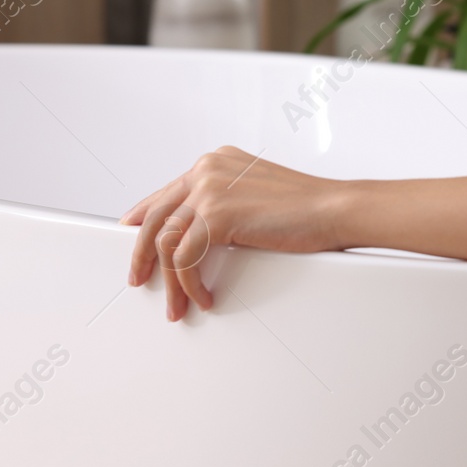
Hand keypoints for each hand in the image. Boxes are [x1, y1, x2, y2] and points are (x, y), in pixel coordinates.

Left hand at [120, 146, 349, 320]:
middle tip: (139, 278)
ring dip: (169, 281)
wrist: (335, 209)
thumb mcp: (255, 195)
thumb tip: (196, 230)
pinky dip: (190, 284)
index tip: (130, 234)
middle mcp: (207, 170)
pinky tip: (203, 297)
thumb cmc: (308, 207)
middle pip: (155, 216)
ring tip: (176, 304)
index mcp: (216, 162)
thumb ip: (223, 202)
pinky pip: (186, 259)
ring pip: (166, 242)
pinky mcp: (217, 215)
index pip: (167, 192)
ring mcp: (210, 190)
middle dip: (142, 254)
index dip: (144, 217)